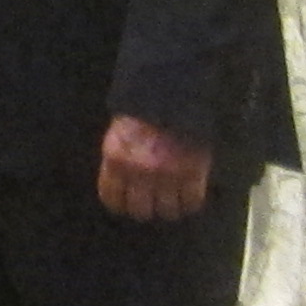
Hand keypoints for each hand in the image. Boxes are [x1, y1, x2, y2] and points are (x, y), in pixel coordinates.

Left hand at [99, 113, 213, 221]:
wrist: (171, 95)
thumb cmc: (141, 112)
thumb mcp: (118, 135)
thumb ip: (118, 161)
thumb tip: (121, 187)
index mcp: (116, 159)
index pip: (112, 198)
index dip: (120, 204)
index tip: (127, 204)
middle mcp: (139, 171)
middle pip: (140, 210)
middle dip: (146, 208)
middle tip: (152, 202)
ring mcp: (167, 174)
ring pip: (168, 211)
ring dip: (170, 207)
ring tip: (173, 200)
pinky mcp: (193, 172)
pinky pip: (192, 201)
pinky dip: (191, 202)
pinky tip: (189, 195)